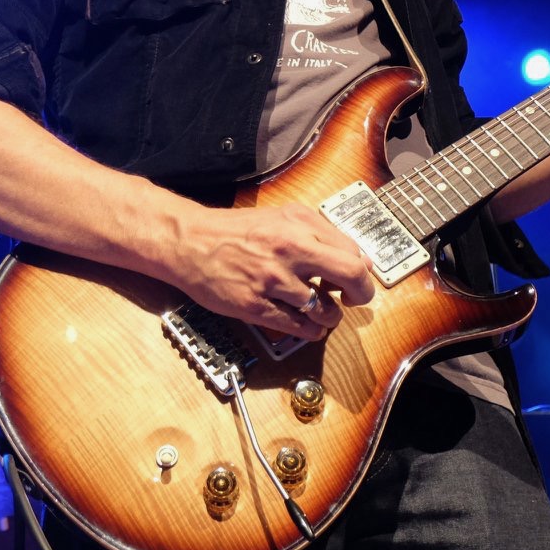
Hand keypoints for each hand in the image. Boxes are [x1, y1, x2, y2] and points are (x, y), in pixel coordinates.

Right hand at [168, 201, 375, 339]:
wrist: (189, 241)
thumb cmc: (236, 231)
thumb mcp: (283, 218)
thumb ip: (321, 233)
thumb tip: (360, 259)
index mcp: (299, 224)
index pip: (352, 251)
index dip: (360, 271)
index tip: (354, 280)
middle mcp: (290, 249)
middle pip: (350, 275)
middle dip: (359, 293)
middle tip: (352, 299)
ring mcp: (273, 279)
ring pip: (325, 309)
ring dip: (329, 316)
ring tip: (321, 312)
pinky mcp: (255, 305)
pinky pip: (298, 327)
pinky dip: (310, 331)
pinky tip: (307, 325)